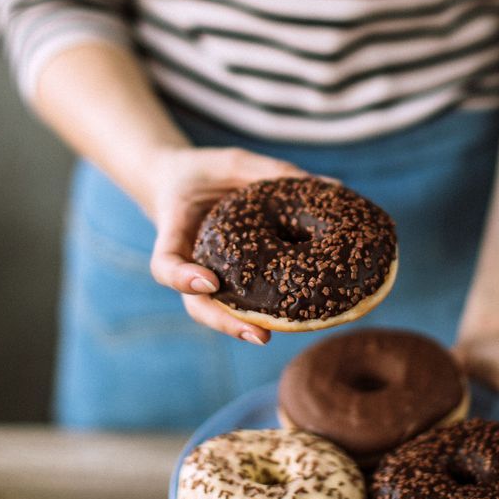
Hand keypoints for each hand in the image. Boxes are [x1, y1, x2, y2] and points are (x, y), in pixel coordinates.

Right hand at [147, 146, 309, 344]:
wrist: (181, 183)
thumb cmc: (205, 172)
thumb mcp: (232, 162)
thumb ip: (271, 172)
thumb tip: (333, 187)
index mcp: (175, 230)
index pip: (165, 264)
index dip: (182, 278)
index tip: (208, 282)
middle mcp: (190, 262)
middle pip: (197, 306)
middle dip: (226, 323)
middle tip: (259, 335)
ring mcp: (207, 276)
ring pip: (219, 312)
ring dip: (245, 326)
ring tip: (274, 336)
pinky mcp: (229, 280)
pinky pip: (243, 300)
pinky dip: (265, 311)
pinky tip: (298, 316)